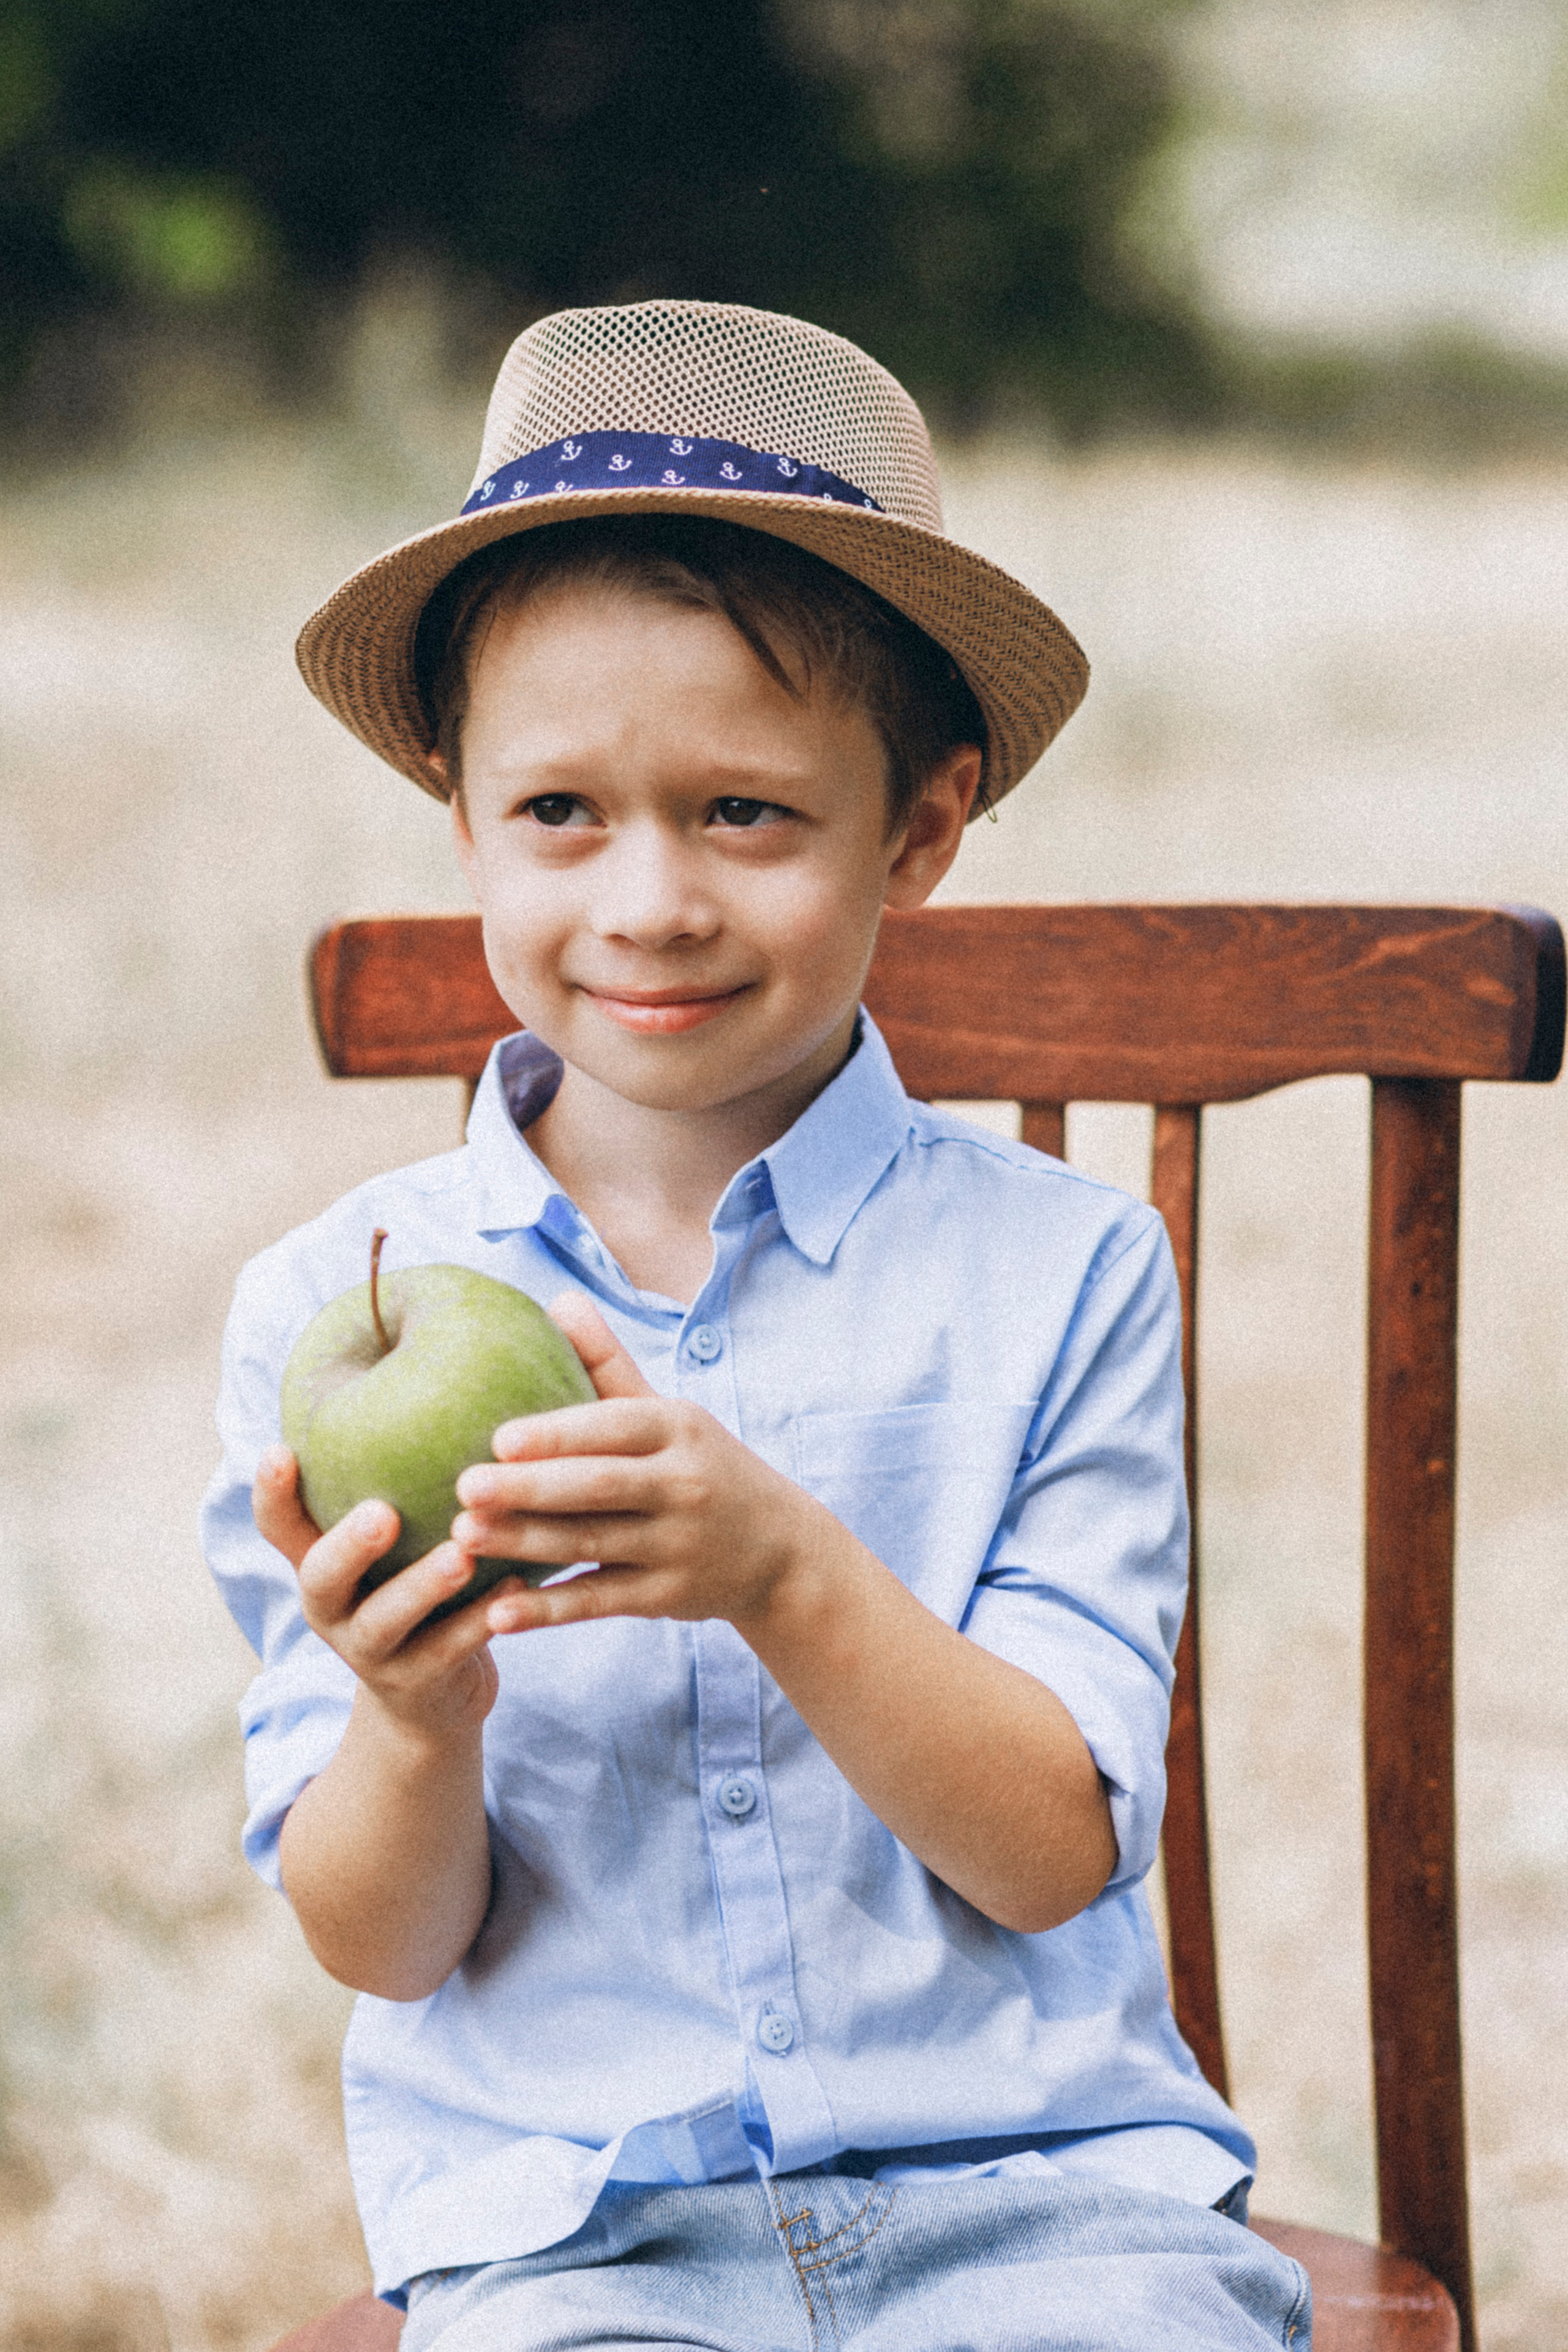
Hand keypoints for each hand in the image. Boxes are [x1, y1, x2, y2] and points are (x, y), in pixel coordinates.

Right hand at [253, 1445, 515, 1745]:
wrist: (438, 1695)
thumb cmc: (431, 1577)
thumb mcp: (407, 1528)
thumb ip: (411, 1467)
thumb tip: (443, 1353)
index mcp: (321, 1557)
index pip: (279, 1523)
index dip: (271, 1491)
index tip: (280, 1449)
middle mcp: (332, 1605)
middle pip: (318, 1576)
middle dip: (346, 1544)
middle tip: (383, 1512)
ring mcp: (369, 1650)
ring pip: (382, 1621)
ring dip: (421, 1586)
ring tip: (462, 1555)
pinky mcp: (416, 1685)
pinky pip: (446, 1653)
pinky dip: (479, 1622)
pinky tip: (518, 1589)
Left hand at [451, 1293, 832, 1638]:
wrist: (778, 1550)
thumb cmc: (698, 1465)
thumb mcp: (666, 1412)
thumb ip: (608, 1363)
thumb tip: (558, 1300)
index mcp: (679, 1429)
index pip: (616, 1426)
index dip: (559, 1433)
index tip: (499, 1437)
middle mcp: (685, 1485)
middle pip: (599, 1487)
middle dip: (531, 1489)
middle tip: (464, 1487)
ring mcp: (678, 1545)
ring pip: (593, 1544)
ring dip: (526, 1543)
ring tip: (462, 1537)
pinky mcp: (667, 1597)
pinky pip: (601, 1602)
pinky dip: (551, 1610)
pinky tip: (499, 1615)